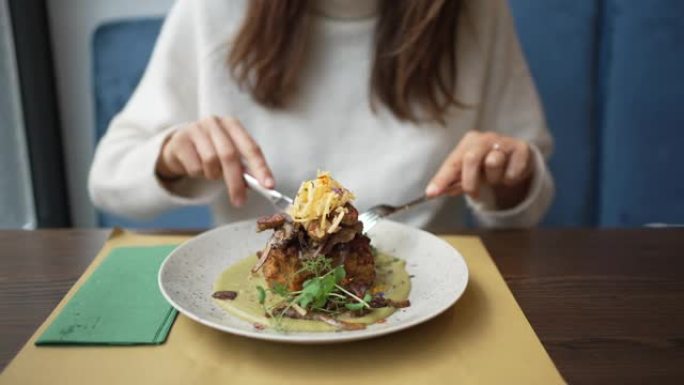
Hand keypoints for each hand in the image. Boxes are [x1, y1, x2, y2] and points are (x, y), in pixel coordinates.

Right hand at [155, 116, 273, 206]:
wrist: (179, 145)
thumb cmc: (210, 150)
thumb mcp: (229, 154)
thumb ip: (244, 167)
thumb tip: (259, 184)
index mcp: (232, 125)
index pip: (251, 147)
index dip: (261, 167)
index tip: (268, 185)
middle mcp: (214, 123)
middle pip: (230, 155)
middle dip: (236, 182)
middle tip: (240, 201)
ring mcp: (195, 129)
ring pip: (211, 162)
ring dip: (213, 175)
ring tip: (210, 172)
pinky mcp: (180, 141)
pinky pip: (194, 167)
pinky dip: (198, 174)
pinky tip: (196, 167)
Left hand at [425, 131, 533, 206]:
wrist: (518, 159)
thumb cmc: (487, 167)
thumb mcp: (469, 174)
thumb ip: (453, 183)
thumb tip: (434, 192)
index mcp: (468, 143)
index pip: (451, 163)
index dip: (441, 179)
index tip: (431, 193)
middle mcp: (484, 138)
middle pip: (471, 159)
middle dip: (470, 181)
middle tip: (473, 194)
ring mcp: (503, 141)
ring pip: (493, 162)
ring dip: (494, 178)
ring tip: (496, 179)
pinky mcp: (521, 148)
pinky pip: (512, 171)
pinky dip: (510, 179)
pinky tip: (510, 175)